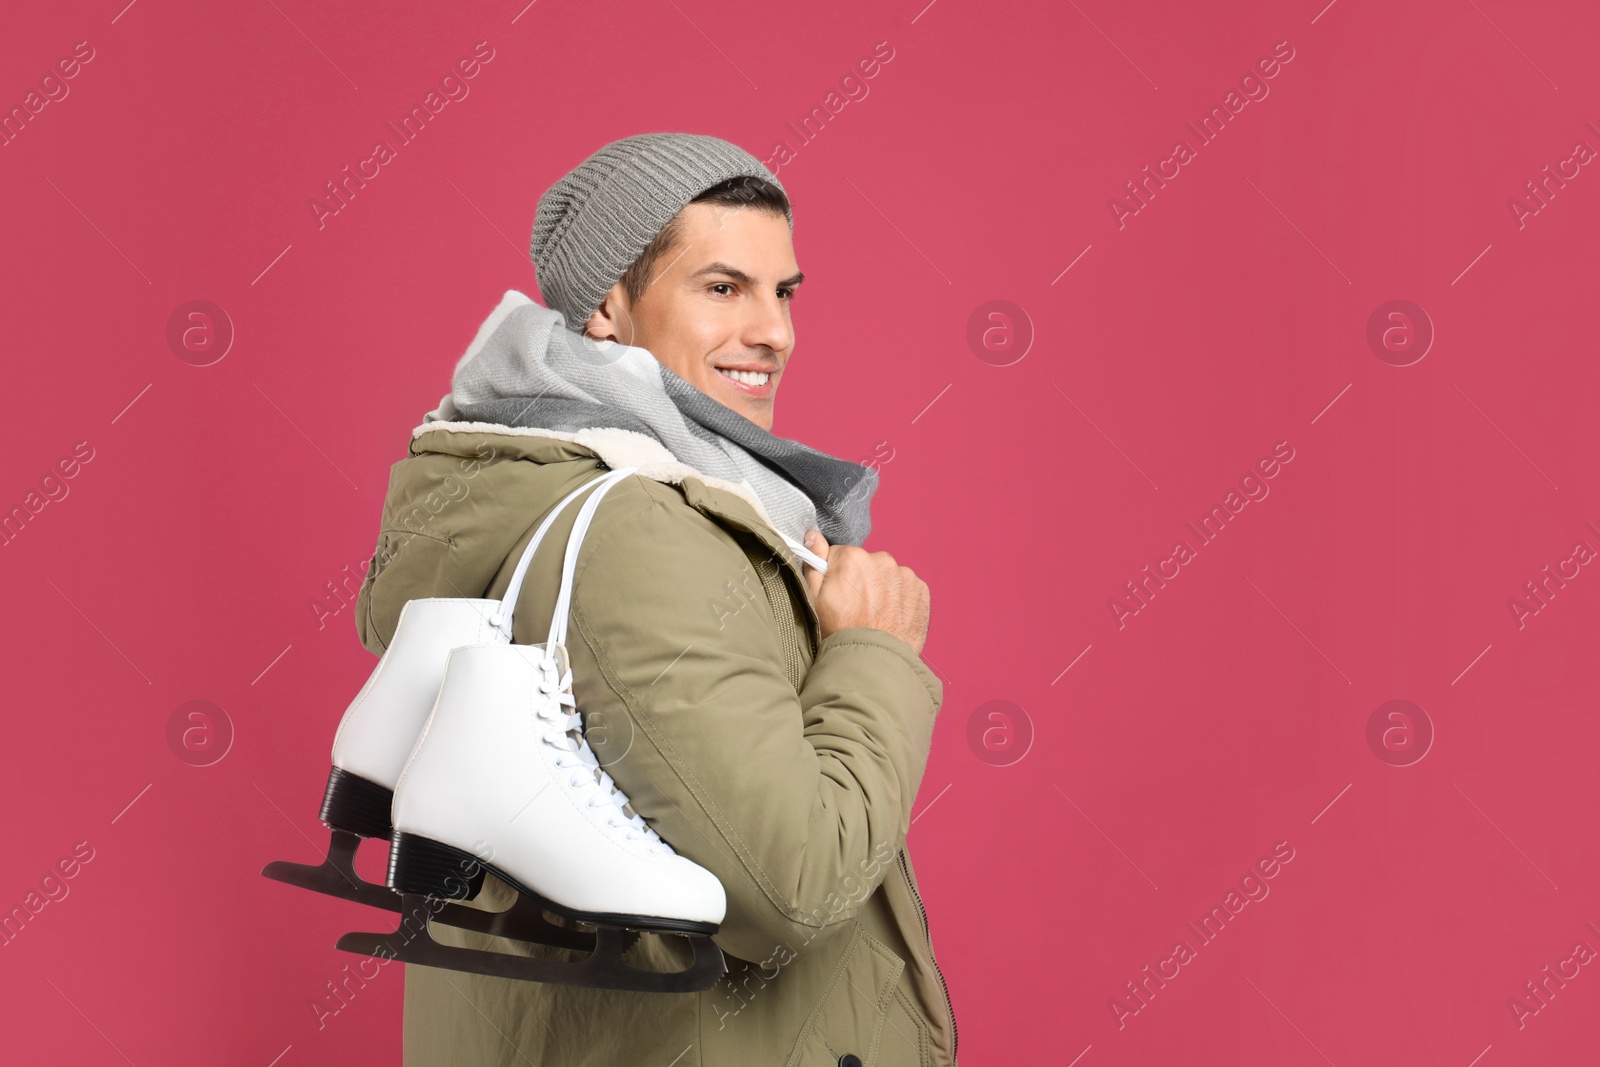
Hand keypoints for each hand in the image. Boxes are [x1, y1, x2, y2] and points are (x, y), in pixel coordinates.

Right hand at [801, 530, 930, 654]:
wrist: (875, 661)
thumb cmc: (841, 632)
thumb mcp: (815, 598)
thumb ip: (814, 562)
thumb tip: (813, 535)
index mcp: (852, 557)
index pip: (839, 557)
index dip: (836, 577)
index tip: (838, 596)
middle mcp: (882, 560)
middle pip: (865, 565)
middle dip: (860, 581)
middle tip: (856, 609)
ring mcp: (905, 575)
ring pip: (887, 576)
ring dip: (882, 590)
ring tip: (874, 616)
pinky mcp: (921, 590)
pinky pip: (906, 587)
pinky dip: (900, 599)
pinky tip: (890, 617)